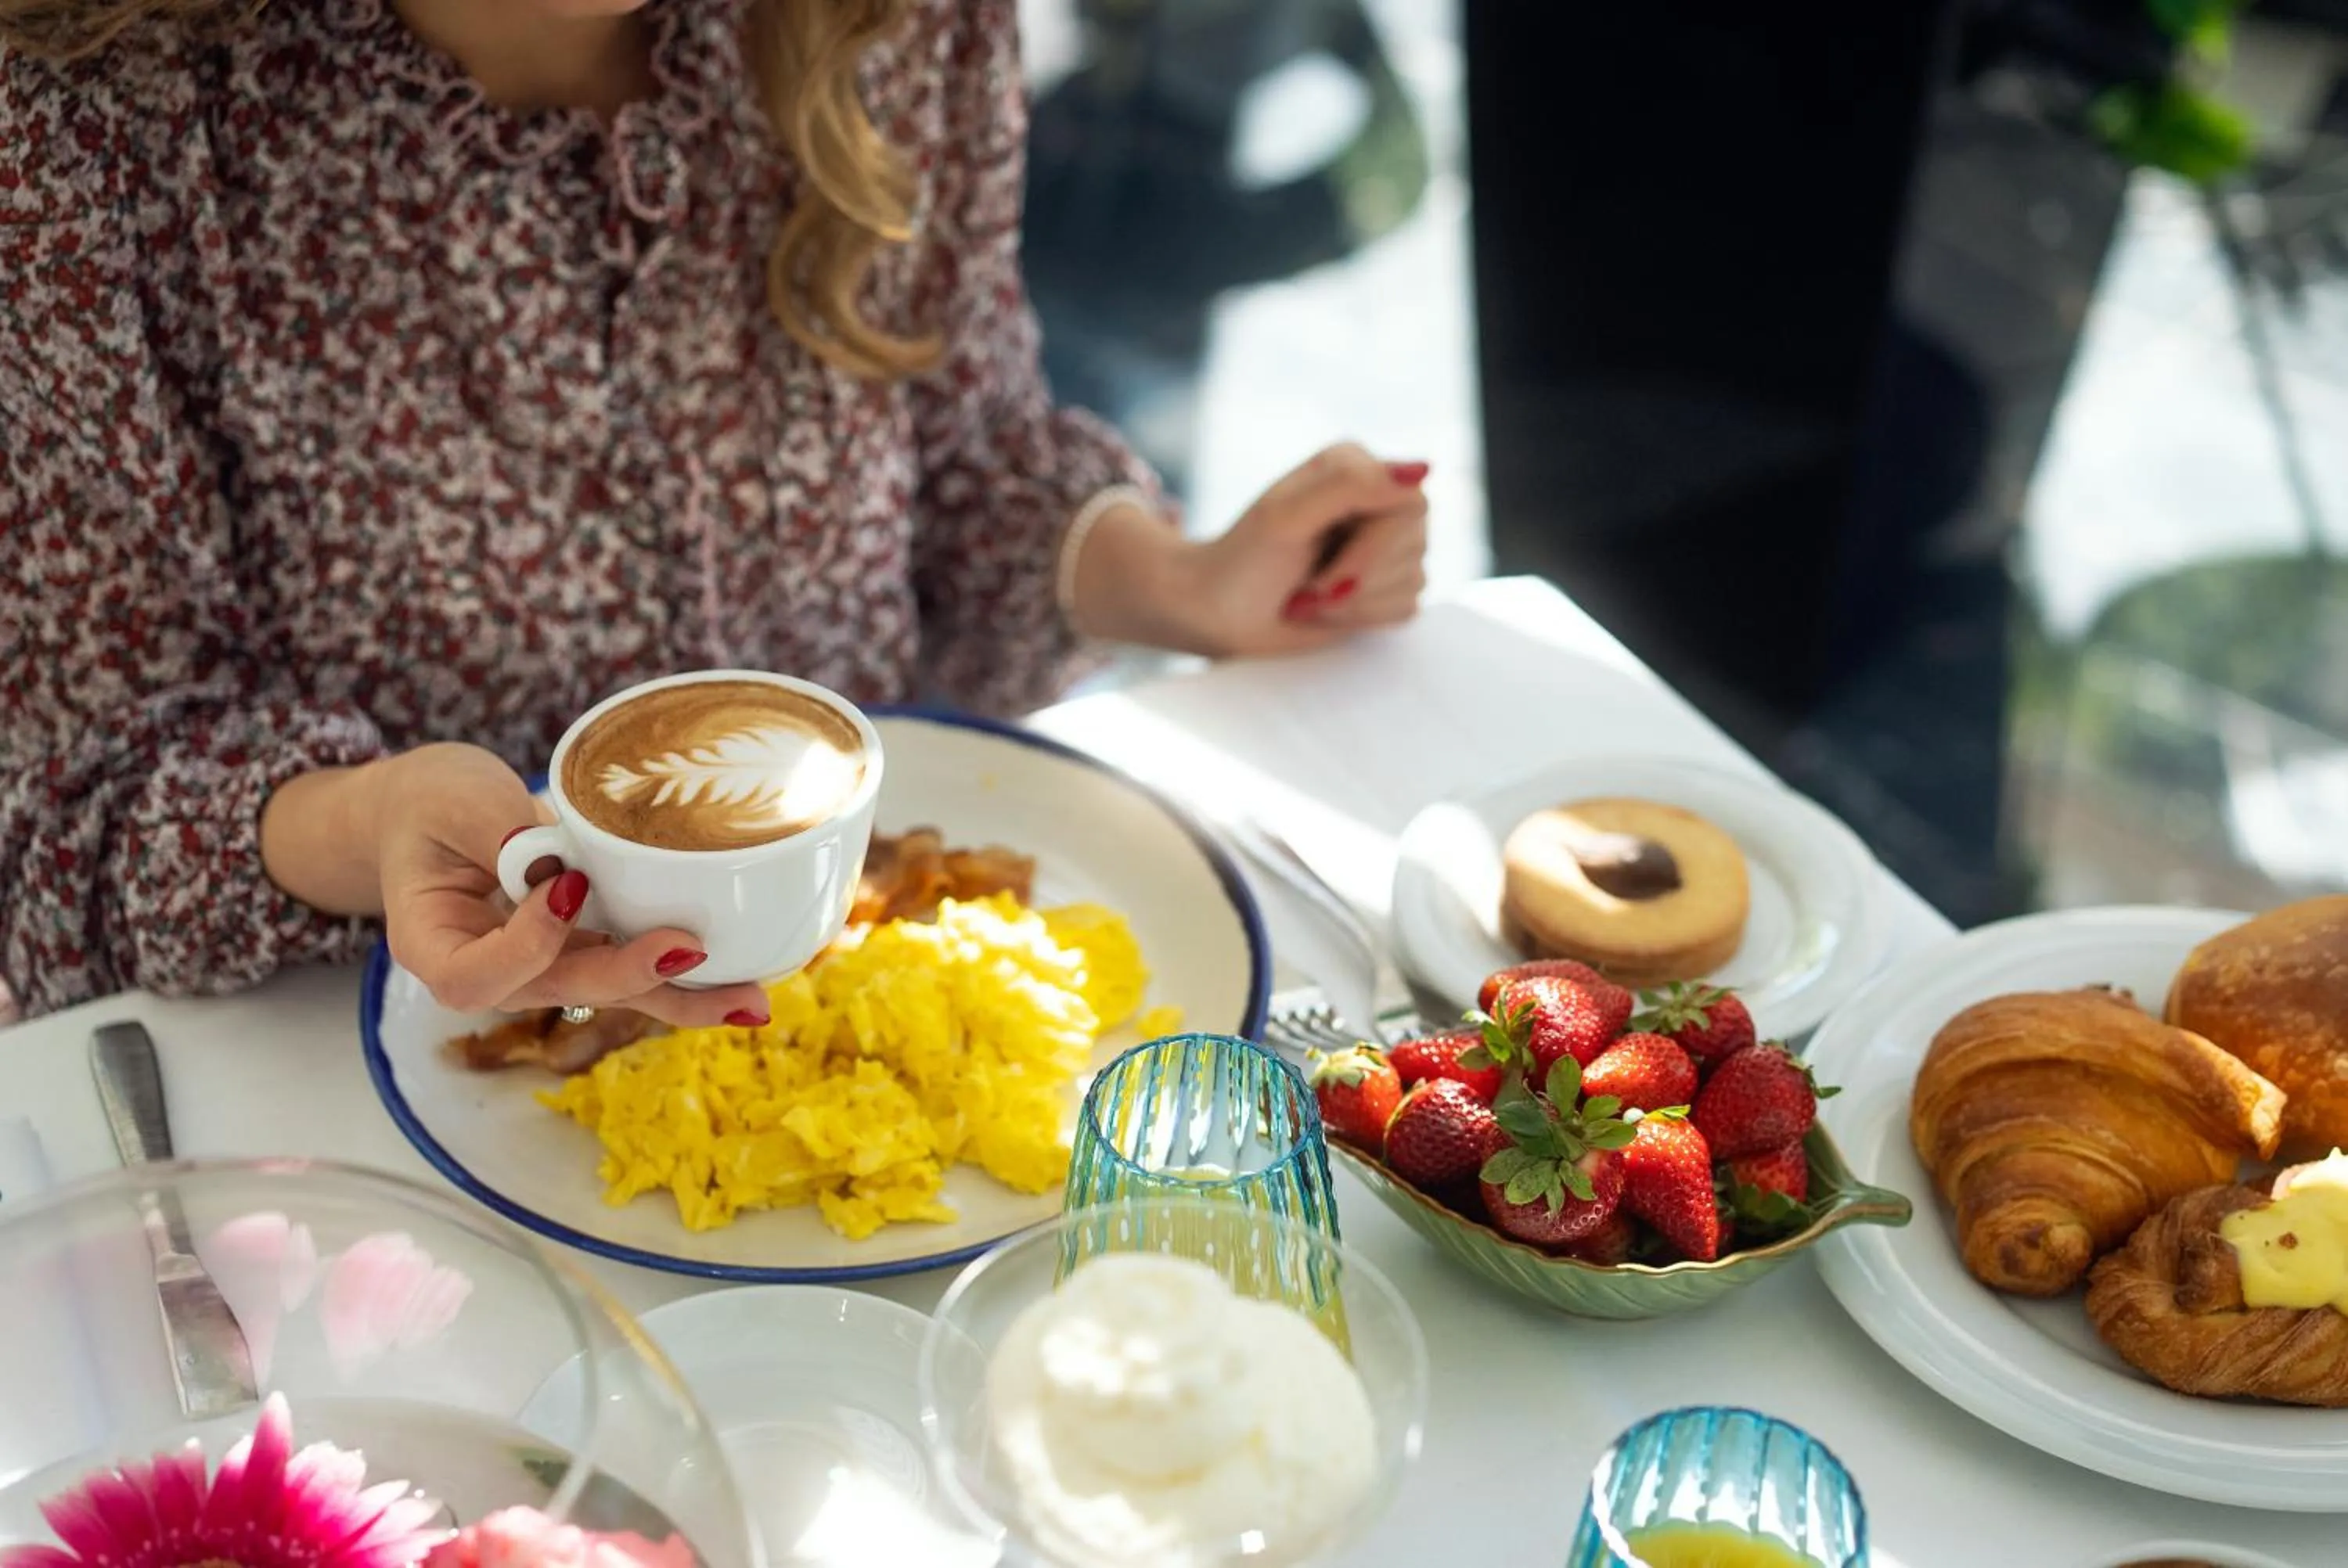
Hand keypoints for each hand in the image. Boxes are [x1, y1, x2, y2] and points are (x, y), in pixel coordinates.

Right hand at [263, 743, 770, 1026]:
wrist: (432, 812)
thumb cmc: (431, 803)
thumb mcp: (452, 800)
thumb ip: (498, 831)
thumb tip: (559, 861)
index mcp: (435, 946)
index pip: (474, 977)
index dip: (527, 944)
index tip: (566, 885)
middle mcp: (493, 973)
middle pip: (559, 991)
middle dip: (629, 975)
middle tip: (687, 947)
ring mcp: (545, 967)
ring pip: (613, 995)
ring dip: (683, 1000)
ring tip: (751, 1002)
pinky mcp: (585, 949)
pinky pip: (638, 974)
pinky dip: (690, 982)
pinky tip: (746, 990)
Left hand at [1072, 443, 1429, 656]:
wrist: (1218, 611)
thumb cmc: (1243, 559)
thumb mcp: (1287, 515)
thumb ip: (1352, 484)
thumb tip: (1423, 469)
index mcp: (1355, 467)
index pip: (1410, 503)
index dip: (1374, 551)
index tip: (1325, 581)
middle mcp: (1377, 500)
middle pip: (1414, 547)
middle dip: (1355, 583)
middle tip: (1304, 591)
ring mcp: (1386, 545)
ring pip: (1411, 583)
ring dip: (1351, 606)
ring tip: (1306, 597)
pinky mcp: (1386, 586)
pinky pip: (1405, 609)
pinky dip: (1360, 620)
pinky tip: (1323, 610)